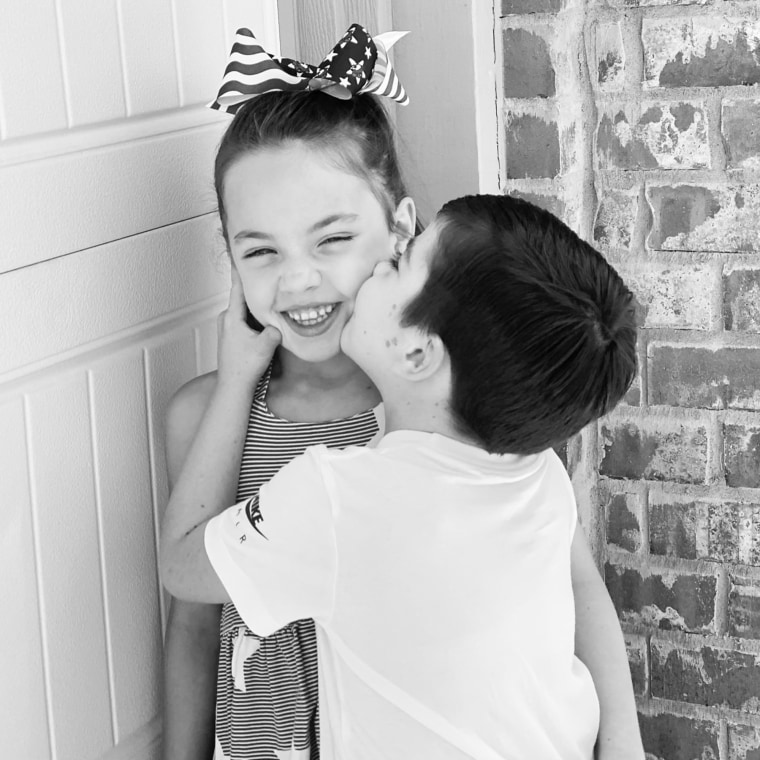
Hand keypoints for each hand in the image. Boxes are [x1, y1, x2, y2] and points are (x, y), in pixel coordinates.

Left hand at [216, 266, 280, 390]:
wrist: (234, 386)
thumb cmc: (244, 368)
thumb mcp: (266, 345)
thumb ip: (275, 329)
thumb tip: (283, 320)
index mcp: (232, 317)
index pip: (238, 287)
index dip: (242, 271)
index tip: (241, 254)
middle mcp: (227, 319)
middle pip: (244, 297)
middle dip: (256, 289)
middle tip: (268, 276)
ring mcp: (229, 327)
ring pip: (246, 309)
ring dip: (258, 306)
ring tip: (272, 298)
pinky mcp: (233, 335)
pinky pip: (246, 319)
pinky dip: (256, 317)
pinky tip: (267, 321)